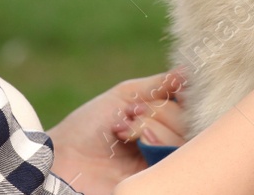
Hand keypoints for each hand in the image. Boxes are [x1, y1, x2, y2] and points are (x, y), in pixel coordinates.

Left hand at [49, 69, 187, 193]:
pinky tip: (135, 140)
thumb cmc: (89, 126)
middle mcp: (166, 144)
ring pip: (183, 142)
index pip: (189, 108)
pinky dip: (155, 143)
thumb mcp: (124, 96)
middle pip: (189, 124)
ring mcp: (161, 165)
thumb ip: (158, 85)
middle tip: (132, 113)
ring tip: (126, 130)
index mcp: (161, 123)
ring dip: (154, 127)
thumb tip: (188, 71)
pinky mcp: (156, 183)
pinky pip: (173, 163)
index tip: (158, 93)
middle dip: (160, 112)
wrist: (64, 158)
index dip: (179, 96)